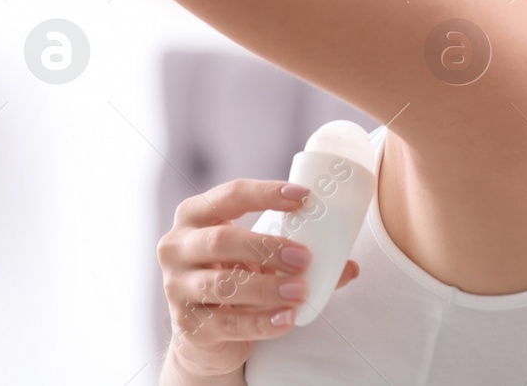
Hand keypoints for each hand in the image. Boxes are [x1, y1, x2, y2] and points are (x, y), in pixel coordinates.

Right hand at [159, 178, 360, 377]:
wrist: (203, 332)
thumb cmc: (233, 278)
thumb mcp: (255, 259)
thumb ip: (294, 257)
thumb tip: (349, 266)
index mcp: (194, 216)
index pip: (230, 195)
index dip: (266, 193)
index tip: (304, 198)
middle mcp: (177, 246)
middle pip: (221, 240)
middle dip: (266, 247)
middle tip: (304, 257)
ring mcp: (177, 286)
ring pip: (223, 284)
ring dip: (266, 287)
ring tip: (300, 291)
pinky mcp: (187, 324)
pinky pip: (227, 323)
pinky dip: (260, 322)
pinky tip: (286, 319)